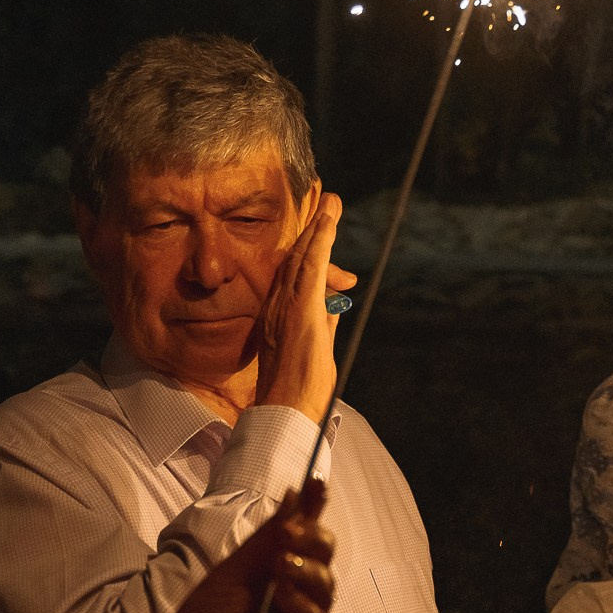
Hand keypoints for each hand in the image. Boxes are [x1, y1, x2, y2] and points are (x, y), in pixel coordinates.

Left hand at [151, 481, 335, 612]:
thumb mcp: (232, 572)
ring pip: (327, 585)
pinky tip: (283, 598)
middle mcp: (296, 591)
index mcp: (276, 567)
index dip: (314, 506)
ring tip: (279, 567)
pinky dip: (303, 609)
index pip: (305, 531)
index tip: (316, 481)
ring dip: (306, 570)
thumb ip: (268, 539)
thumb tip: (295, 494)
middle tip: (287, 535)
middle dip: (312, 538)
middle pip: (325, 553)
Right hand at [253, 192, 356, 421]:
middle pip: (294, 259)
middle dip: (311, 230)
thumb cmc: (297, 389)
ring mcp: (288, 305)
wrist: (286, 409)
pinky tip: (328, 221)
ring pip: (302, 257)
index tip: (317, 229)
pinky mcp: (303, 308)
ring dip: (318, 227)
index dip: (305, 249)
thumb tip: (336, 303)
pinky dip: (320, 241)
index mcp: (276, 315)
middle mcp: (276, 305)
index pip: (292, 275)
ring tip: (331, 203)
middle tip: (326, 203)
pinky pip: (312, 267)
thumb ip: (324, 322)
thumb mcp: (314, 348)